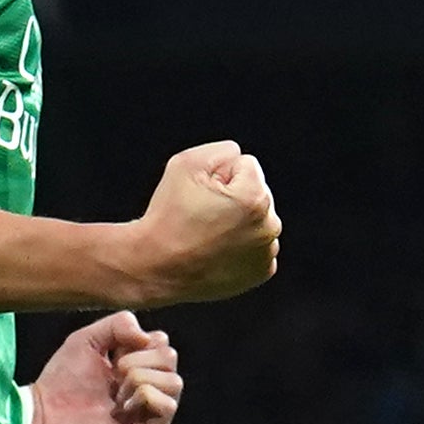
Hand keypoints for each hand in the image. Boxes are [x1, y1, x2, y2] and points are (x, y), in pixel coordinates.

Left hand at [26, 312, 181, 423]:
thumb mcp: (89, 338)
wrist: (43, 414)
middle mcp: (150, 395)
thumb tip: (149, 337)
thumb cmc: (62, 379)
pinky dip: (144, 398)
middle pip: (171, 359)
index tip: (111, 358)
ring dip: (139, 380)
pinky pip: (167, 406)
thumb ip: (120, 323)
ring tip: (115, 395)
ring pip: (174, 382)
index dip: (136, 344)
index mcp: (140, 371)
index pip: (164, 345)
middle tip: (112, 377)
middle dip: (137, 361)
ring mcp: (151, 420)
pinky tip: (120, 409)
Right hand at [113, 141, 279, 304]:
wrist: (154, 268)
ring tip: (208, 235)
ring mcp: (265, 254)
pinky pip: (257, 247)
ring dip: (240, 223)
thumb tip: (238, 159)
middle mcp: (268, 227)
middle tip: (202, 217)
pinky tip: (217, 252)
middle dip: (234, 198)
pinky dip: (242, 248)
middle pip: (256, 193)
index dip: (219, 176)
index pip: (246, 166)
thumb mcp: (186, 164)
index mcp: (255, 198)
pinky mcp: (260, 273)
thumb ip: (223, 151)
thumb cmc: (168, 218)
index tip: (200, 197)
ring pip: (257, 221)